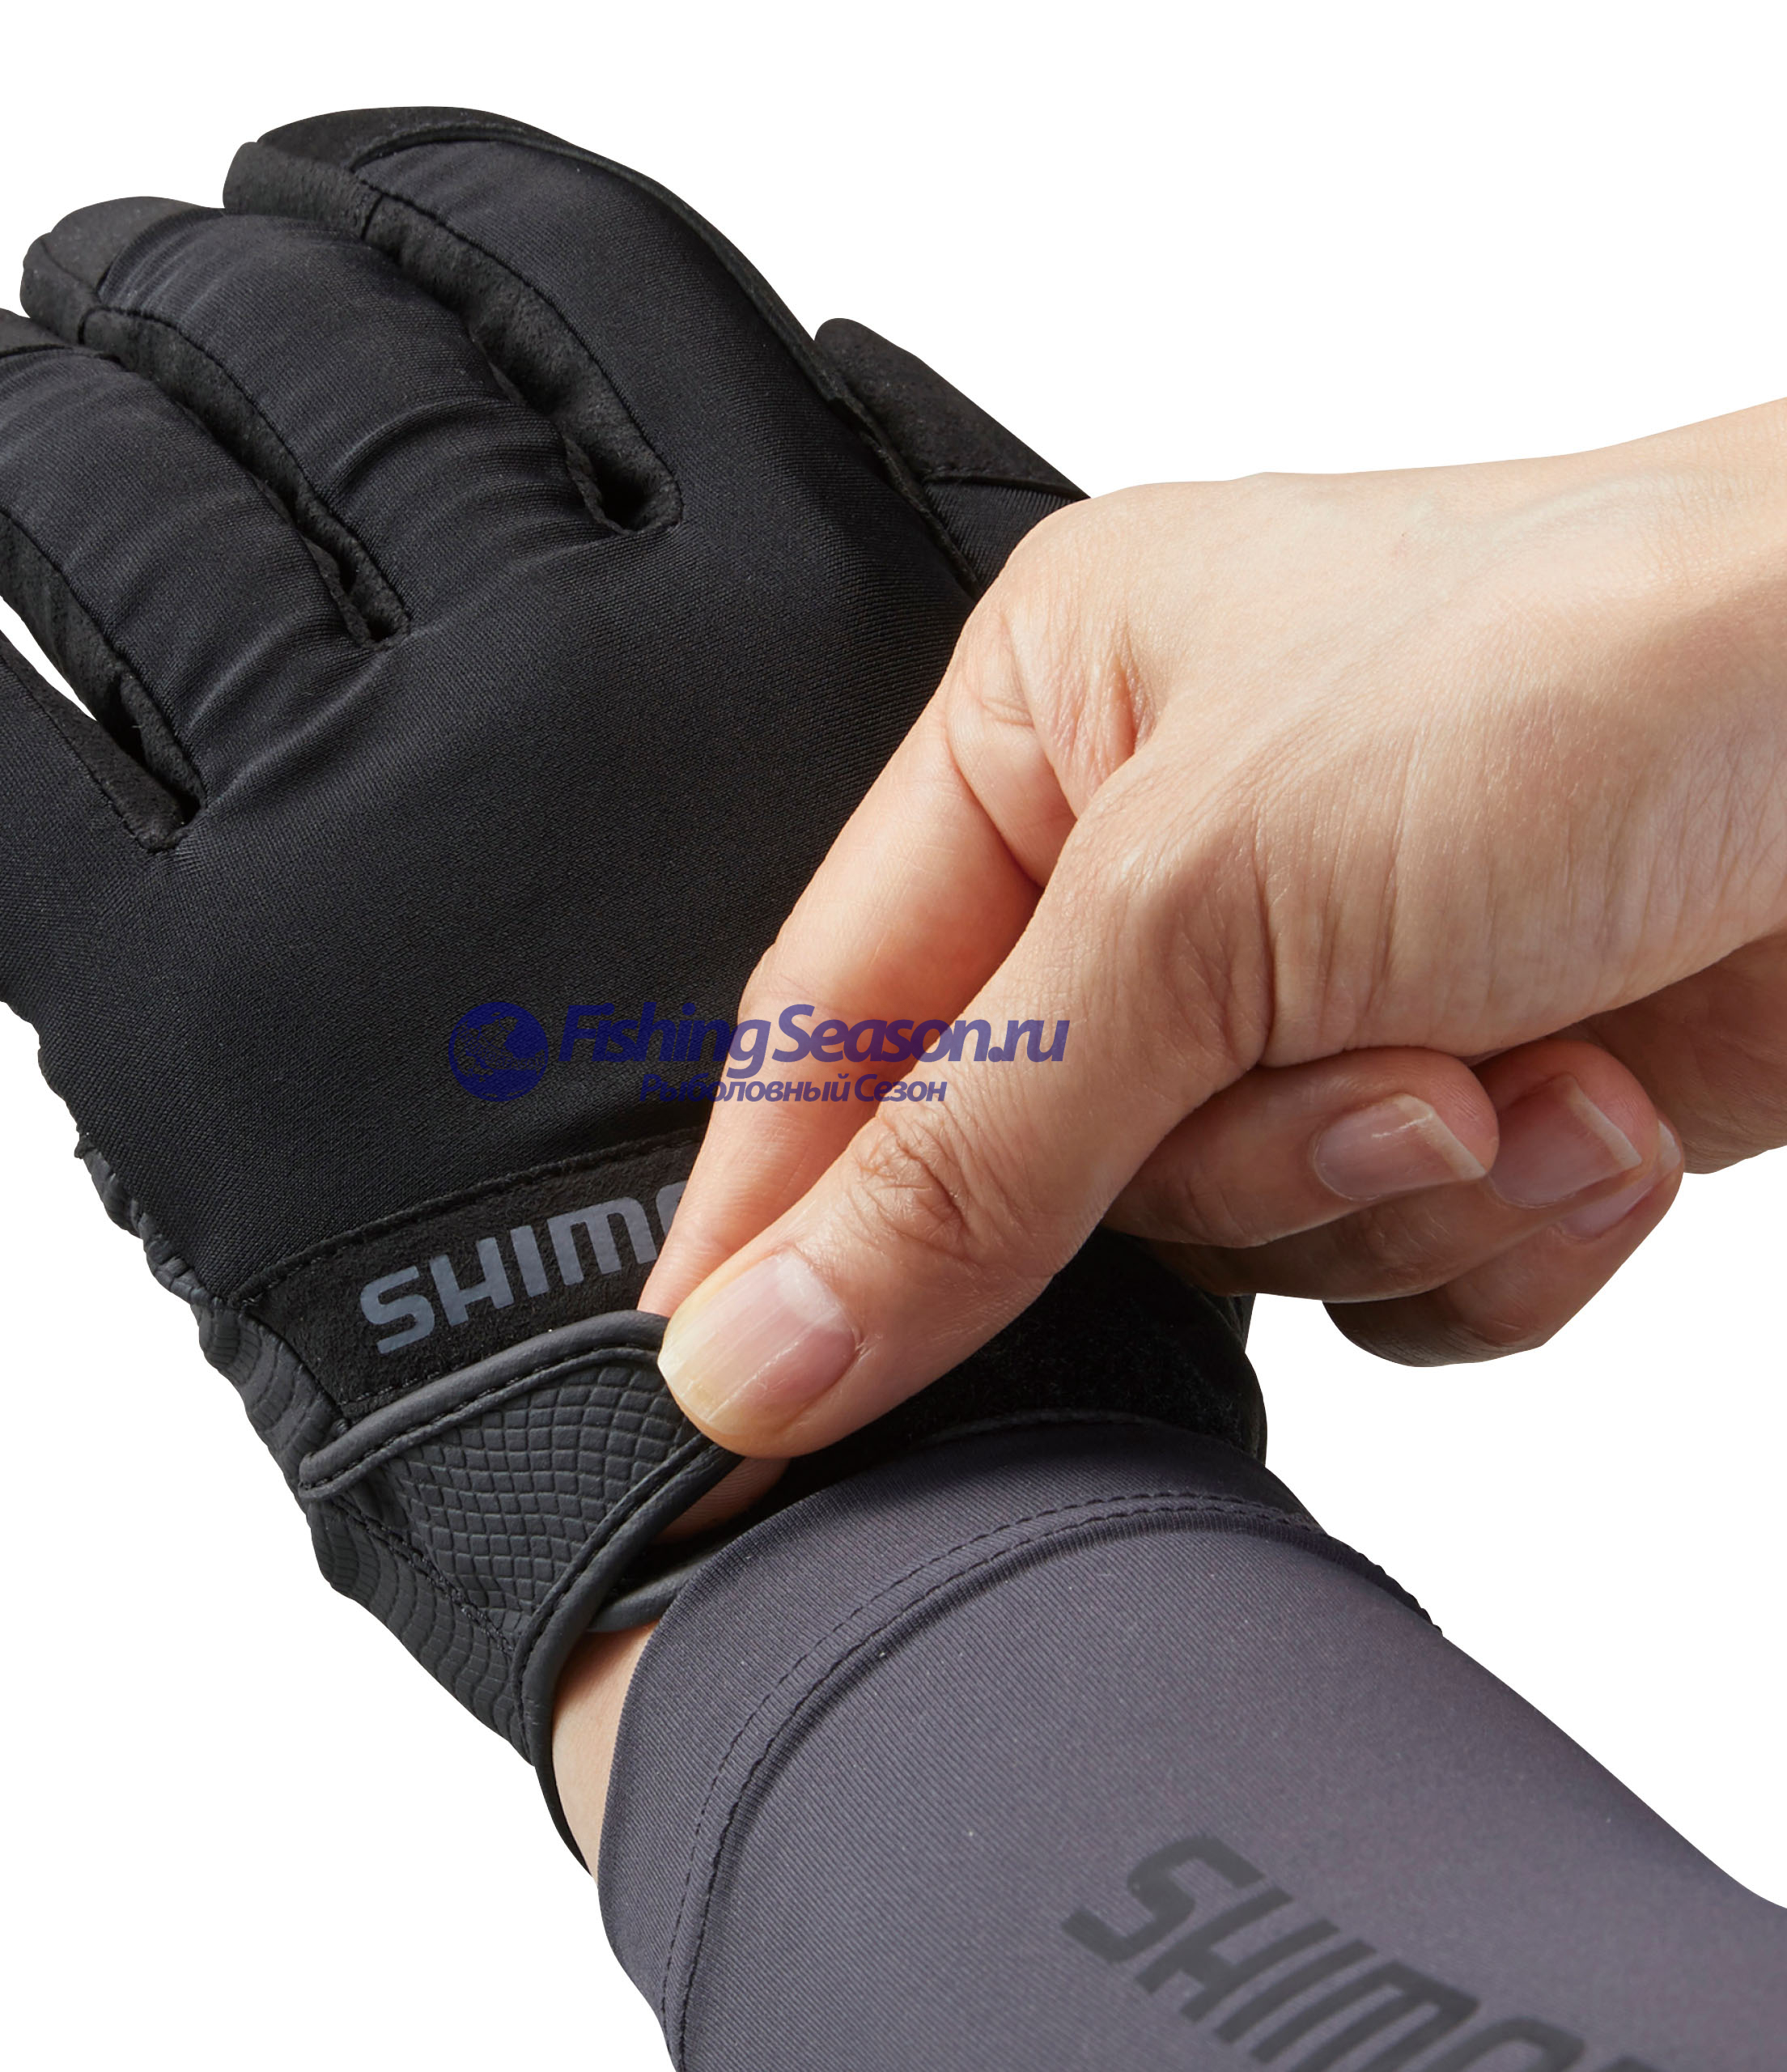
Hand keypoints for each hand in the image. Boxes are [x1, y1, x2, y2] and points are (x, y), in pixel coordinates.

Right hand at [647, 401, 1786, 1450]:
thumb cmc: (1587, 669)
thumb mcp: (1196, 903)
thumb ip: (962, 1160)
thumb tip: (755, 1343)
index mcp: (1044, 725)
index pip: (831, 1019)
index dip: (773, 1215)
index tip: (714, 1388)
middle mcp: (1159, 859)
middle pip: (1031, 1160)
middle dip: (1198, 1167)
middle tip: (1347, 1090)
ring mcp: (1310, 990)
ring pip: (1213, 1240)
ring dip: (1368, 1186)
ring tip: (1502, 1061)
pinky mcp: (1454, 1094)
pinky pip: (1377, 1280)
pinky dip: (1487, 1234)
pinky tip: (1585, 1103)